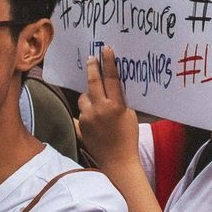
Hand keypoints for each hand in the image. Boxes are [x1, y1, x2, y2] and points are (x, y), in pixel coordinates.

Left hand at [76, 46, 139, 171]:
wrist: (118, 161)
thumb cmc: (128, 138)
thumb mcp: (130, 115)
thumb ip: (120, 101)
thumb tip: (113, 87)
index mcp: (115, 106)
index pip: (110, 78)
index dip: (108, 62)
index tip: (106, 49)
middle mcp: (99, 110)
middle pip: (92, 82)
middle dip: (92, 67)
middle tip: (91, 58)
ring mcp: (87, 118)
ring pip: (83, 98)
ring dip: (89, 96)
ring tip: (97, 102)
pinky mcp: (80, 126)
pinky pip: (81, 112)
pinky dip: (87, 111)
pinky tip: (93, 116)